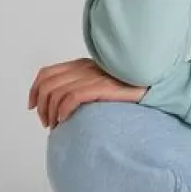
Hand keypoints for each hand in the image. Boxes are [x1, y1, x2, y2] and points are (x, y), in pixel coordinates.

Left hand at [28, 58, 147, 128]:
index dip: (34, 91)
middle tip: (47, 123)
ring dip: (51, 112)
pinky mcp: (102, 86)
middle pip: (47, 84)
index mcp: (83, 65)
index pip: (47, 73)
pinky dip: (62, 110)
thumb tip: (66, 108)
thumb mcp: (104, 86)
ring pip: (56, 92)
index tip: (33, 107)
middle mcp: (85, 67)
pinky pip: (71, 97)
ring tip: (57, 126)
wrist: (157, 86)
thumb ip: (86, 89)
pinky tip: (65, 121)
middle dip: (41, 106)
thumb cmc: (133, 90)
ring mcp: (94, 76)